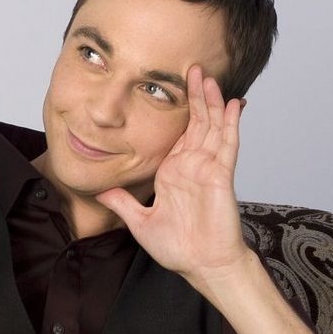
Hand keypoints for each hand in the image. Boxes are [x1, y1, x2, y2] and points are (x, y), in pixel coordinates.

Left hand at [92, 63, 250, 285]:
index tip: (172, 88)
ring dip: (211, 101)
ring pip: (212, 126)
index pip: (176, 134)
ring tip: (209, 77)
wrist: (202, 266)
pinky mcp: (221, 175)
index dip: (177, 111)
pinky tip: (232, 103)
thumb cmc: (178, 248)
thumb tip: (100, 190)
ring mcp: (209, 168)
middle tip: (194, 67)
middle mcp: (192, 166)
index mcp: (174, 172)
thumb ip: (123, 202)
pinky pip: (227, 143)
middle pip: (196, 122)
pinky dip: (230, 123)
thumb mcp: (140, 221)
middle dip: (195, 95)